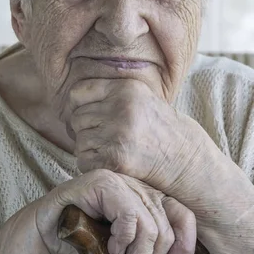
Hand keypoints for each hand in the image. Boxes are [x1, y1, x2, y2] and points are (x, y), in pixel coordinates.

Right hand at [30, 169, 196, 253]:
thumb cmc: (87, 237)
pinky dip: (122, 242)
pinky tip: (110, 249)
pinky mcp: (105, 183)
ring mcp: (121, 180)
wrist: (49, 228)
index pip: (184, 215)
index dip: (185, 244)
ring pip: (149, 225)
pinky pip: (129, 217)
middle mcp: (138, 184)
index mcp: (148, 196)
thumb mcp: (126, 252)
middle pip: (166, 226)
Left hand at [64, 78, 229, 211]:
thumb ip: (108, 93)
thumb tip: (69, 100)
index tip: (87, 117)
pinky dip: (92, 164)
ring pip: (79, 141)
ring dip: (89, 149)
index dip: (77, 107)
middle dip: (85, 130)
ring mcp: (119, 133)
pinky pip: (84, 160)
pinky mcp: (116, 158)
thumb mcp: (138, 97)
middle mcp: (121, 107)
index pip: (77, 93)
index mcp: (125, 88)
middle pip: (76, 118)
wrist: (184, 157)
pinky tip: (110, 162)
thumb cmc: (156, 127)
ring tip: (110, 149)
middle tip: (103, 138)